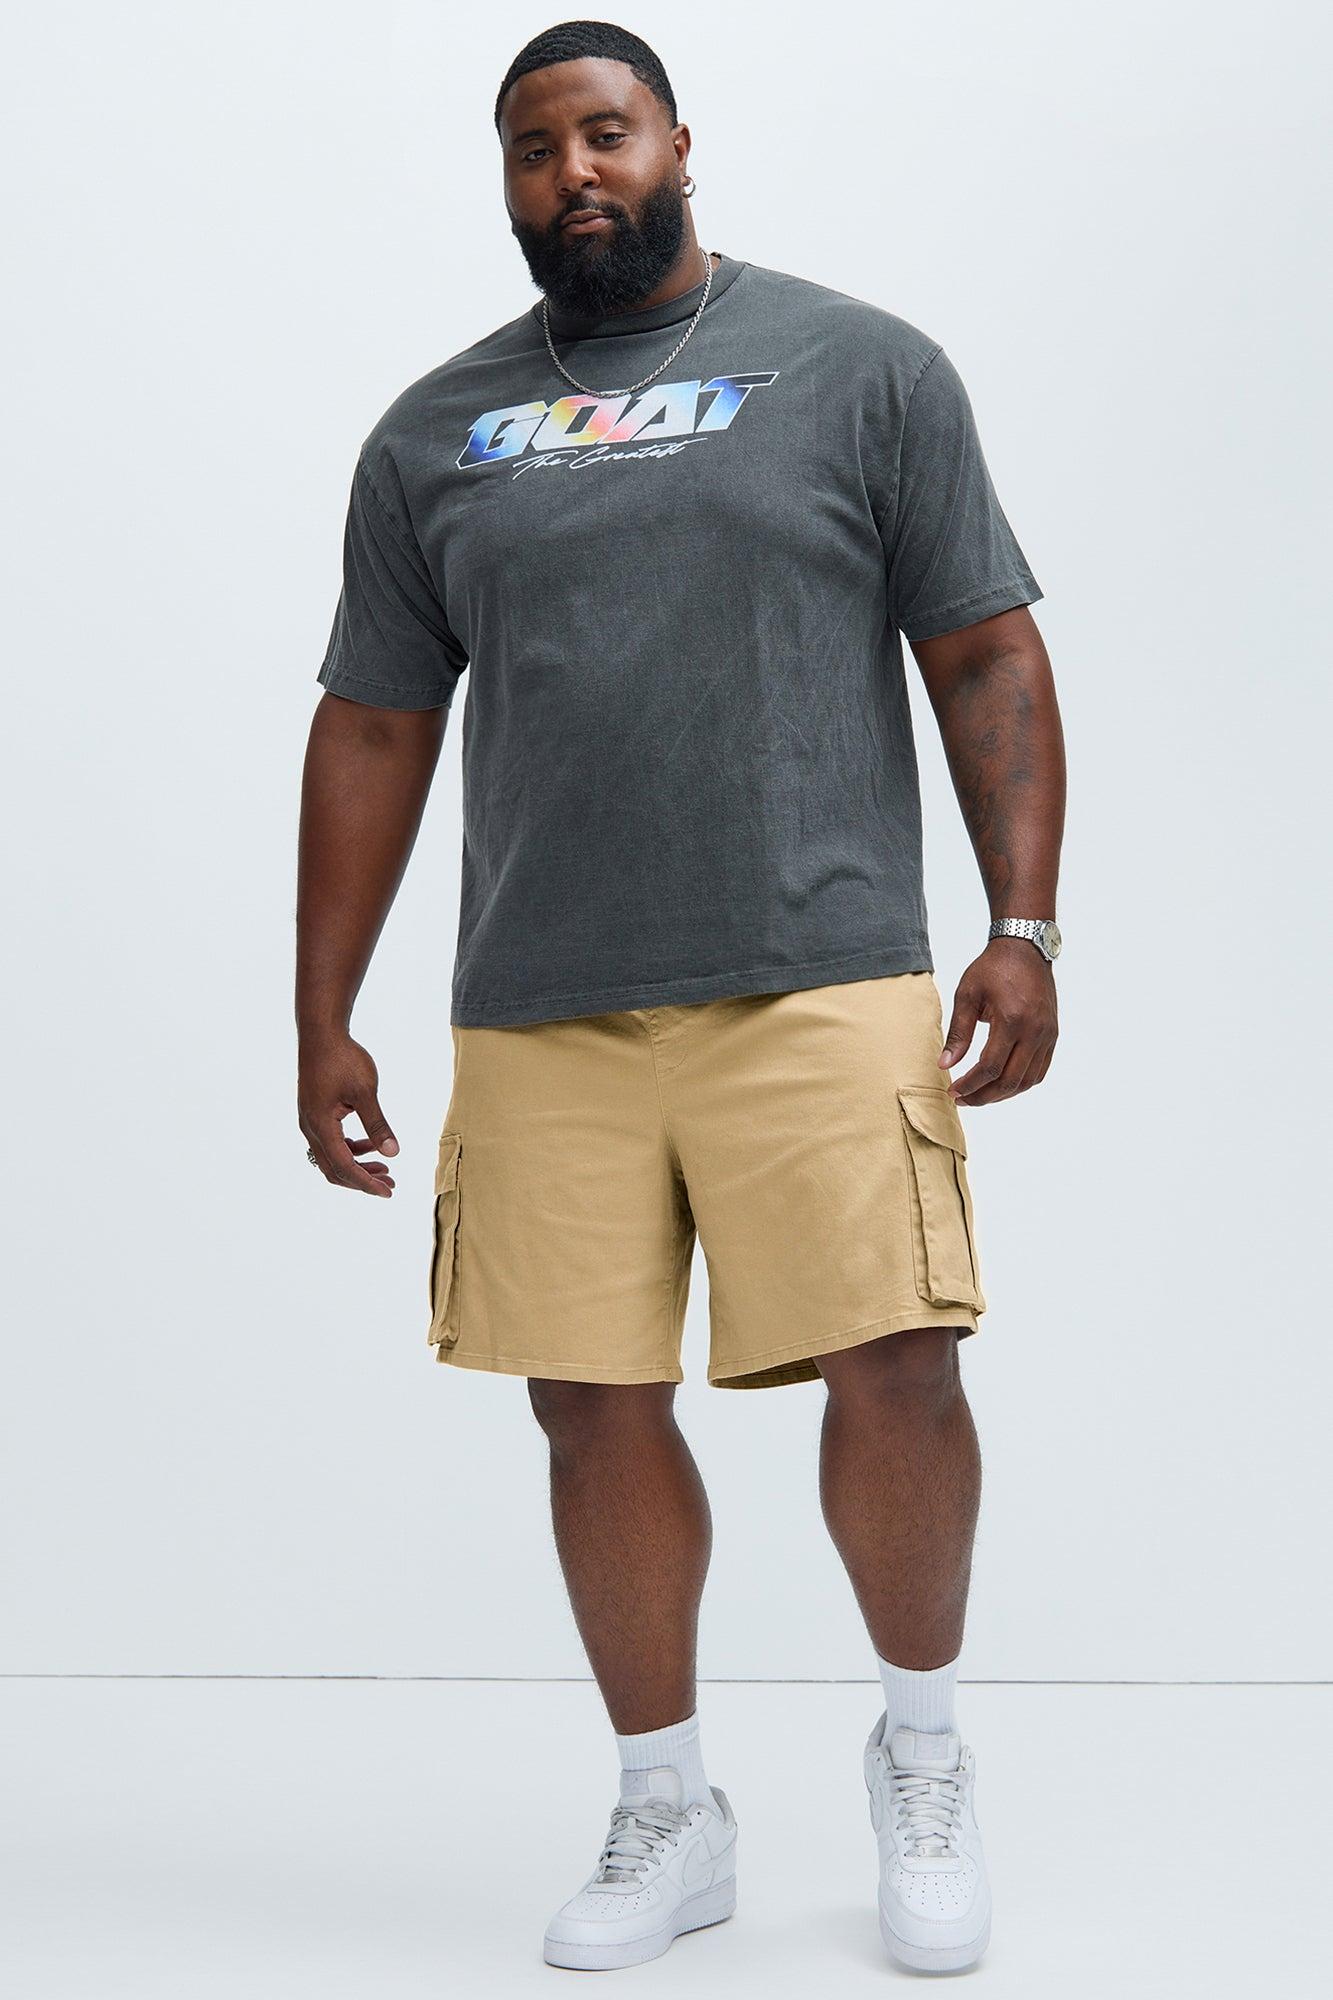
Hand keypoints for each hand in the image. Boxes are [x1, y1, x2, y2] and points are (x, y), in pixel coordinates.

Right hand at [298, 1030, 399, 1194]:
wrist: (321, 1034)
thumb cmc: (343, 1059)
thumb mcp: (365, 1092)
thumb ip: (378, 1124)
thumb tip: (393, 1153)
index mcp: (321, 1126)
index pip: (344, 1167)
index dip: (366, 1183)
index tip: (388, 1191)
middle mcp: (311, 1128)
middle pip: (334, 1169)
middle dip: (362, 1180)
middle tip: (390, 1184)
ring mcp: (310, 1121)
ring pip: (331, 1157)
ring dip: (357, 1166)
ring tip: (384, 1167)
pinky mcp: (314, 1113)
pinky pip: (330, 1142)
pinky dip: (350, 1149)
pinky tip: (370, 1145)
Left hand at [939, 939, 1057, 1105]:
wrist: (1025, 948)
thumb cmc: (993, 968)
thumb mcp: (967, 995)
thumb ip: (958, 1033)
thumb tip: (945, 1064)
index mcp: (1012, 1020)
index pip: (990, 1067)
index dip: (970, 1085)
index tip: (953, 1091)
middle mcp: (1035, 1031)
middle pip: (1010, 1081)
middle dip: (983, 1096)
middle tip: (962, 1099)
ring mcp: (1047, 1035)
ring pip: (1027, 1081)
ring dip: (1002, 1094)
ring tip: (979, 1095)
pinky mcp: (1053, 1035)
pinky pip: (1039, 1071)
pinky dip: (1020, 1083)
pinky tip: (1001, 1084)